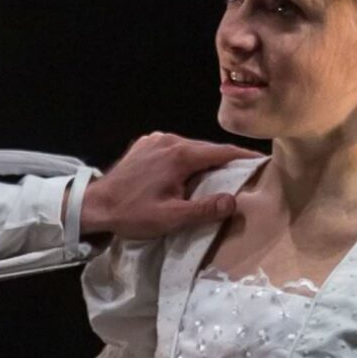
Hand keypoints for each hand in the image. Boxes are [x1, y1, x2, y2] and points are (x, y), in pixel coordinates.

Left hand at [81, 133, 248, 240]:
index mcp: (181, 155)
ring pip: (190, 148)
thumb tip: (234, 201)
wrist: (95, 205)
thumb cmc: (132, 214)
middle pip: (207, 149)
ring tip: (216, 175)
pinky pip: (173, 148)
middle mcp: (170, 140)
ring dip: (203, 161)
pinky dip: (184, 159)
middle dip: (224, 161)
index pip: (222, 152)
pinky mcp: (145, 144)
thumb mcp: (171, 218)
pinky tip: (186, 173)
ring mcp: (156, 139)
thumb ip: (204, 209)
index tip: (261, 162)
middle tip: (242, 173)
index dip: (244, 158)